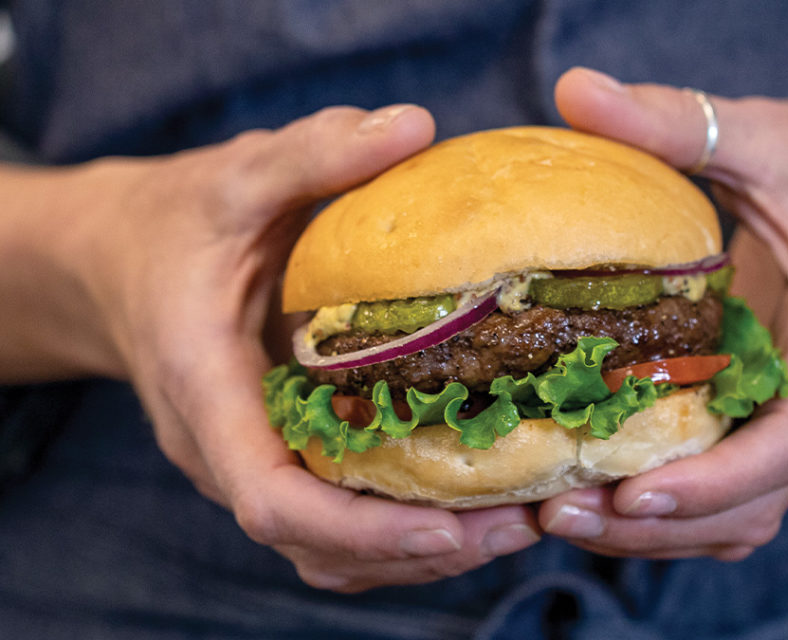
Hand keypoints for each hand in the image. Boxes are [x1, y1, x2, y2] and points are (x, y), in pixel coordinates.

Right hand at [59, 105, 540, 590]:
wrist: (118, 259)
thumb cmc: (171, 222)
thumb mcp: (234, 176)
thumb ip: (313, 153)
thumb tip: (415, 127)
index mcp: (207, 395)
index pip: (271, 501)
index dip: (361, 531)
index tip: (449, 530)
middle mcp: (229, 450)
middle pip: (320, 545)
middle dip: (418, 551)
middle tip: (520, 524)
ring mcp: (254, 462)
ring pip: (332, 550)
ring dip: (420, 551)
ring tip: (513, 522)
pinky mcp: (281, 455)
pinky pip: (337, 520)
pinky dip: (400, 527)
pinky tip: (470, 501)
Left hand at [537, 67, 787, 558]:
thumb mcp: (768, 134)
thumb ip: (680, 119)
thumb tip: (576, 91)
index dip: (715, 481)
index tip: (634, 493)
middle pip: (752, 501)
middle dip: (658, 523)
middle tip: (557, 515)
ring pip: (738, 511)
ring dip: (656, 530)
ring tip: (560, 516)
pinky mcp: (766, 413)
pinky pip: (729, 488)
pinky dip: (670, 510)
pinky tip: (596, 489)